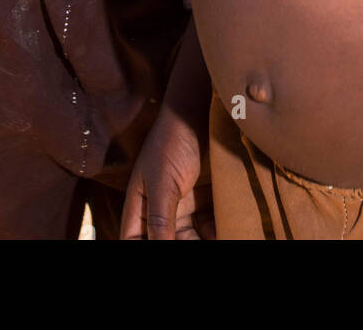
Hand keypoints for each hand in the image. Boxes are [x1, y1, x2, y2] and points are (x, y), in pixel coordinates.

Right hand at [121, 104, 214, 239]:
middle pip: (166, 243)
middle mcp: (159, 212)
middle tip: (197, 243)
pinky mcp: (203, 202)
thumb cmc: (171, 143)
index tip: (165, 247)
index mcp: (140, 208)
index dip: (145, 248)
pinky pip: (208, 227)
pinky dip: (216, 232)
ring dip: (201, 242)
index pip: (135, 241)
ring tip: (221, 239)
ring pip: (190, 238)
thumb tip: (159, 247)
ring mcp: (182, 208)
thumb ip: (160, 219)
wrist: (198, 115)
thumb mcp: (162, 182)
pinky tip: (228, 232)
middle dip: (183, 247)